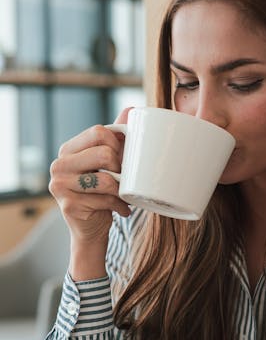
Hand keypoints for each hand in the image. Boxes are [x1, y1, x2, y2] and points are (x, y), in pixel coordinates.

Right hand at [49, 107, 132, 278]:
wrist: (91, 229)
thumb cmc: (101, 193)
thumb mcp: (107, 163)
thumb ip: (116, 137)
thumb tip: (132, 110)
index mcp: (68, 150)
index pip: (99, 131)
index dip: (119, 144)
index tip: (124, 159)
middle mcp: (59, 165)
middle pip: (104, 153)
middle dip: (122, 168)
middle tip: (125, 179)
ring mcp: (60, 186)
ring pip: (106, 179)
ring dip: (122, 190)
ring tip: (124, 195)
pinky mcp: (69, 205)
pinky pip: (105, 199)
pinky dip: (120, 205)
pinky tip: (121, 209)